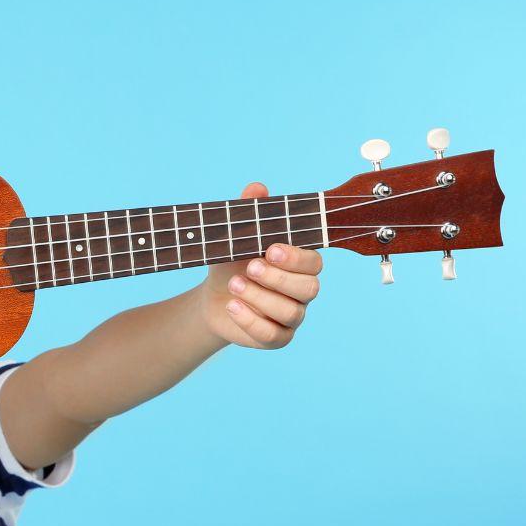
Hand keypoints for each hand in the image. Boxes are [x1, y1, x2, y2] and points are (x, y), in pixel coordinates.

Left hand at [198, 181, 322, 348]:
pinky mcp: (277, 338)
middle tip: (249, 267)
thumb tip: (257, 188)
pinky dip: (251, 321)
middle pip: (308, 288)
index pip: (313, 262)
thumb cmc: (232, 263)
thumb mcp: (235, 237)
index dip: (294, 257)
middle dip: (277, 278)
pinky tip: (232, 307)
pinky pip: (274, 335)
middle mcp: (302, 291)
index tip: (270, 249)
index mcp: (300, 264)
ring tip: (234, 286)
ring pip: (291, 312)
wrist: (212, 298)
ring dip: (260, 298)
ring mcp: (292, 316)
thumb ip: (249, 213)